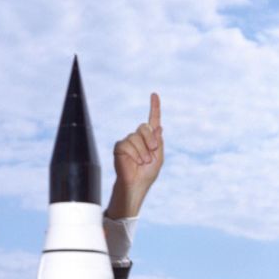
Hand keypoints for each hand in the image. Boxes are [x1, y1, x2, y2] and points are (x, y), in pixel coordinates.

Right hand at [105, 93, 163, 218]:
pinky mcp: (119, 147)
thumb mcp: (159, 157)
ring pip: (135, 137)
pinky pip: (127, 144)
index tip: (154, 94)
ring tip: (142, 162)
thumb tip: (159, 126)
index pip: (152, 120)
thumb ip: (158, 141)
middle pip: (144, 127)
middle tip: (152, 153)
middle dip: (150, 140)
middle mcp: (138, 137)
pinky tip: (134, 162)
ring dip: (142, 151)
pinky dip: (134, 154)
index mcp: (150, 138)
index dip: (154, 107)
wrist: (137, 184)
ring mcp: (128, 141)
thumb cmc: (148, 173)